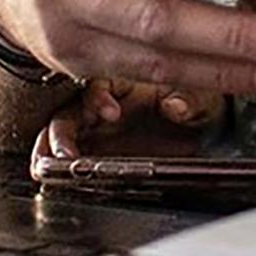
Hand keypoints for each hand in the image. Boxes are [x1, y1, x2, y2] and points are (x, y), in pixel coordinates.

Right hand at [43, 76, 225, 160]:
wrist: (204, 134)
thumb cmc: (199, 107)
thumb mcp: (203, 101)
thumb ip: (189, 100)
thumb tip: (177, 105)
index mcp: (126, 79)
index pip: (100, 80)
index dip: (99, 96)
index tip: (110, 113)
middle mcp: (104, 101)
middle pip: (69, 108)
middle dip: (62, 130)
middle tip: (66, 152)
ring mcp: (96, 127)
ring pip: (60, 131)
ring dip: (52, 148)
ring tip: (55, 167)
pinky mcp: (94, 151)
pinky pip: (65, 154)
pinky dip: (57, 164)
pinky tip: (59, 175)